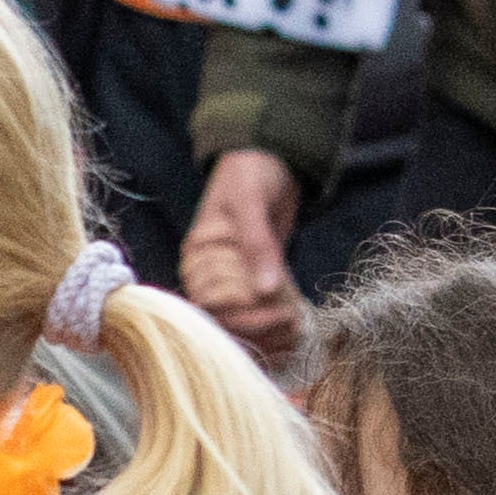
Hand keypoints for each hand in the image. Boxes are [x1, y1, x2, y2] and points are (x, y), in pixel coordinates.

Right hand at [183, 140, 310, 346]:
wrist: (269, 160)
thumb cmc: (251, 174)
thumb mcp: (250, 202)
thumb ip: (257, 244)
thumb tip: (266, 289)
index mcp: (198, 254)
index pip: (209, 301)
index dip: (240, 312)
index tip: (277, 308)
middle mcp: (208, 272)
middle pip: (223, 319)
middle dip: (258, 327)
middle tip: (293, 324)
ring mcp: (230, 279)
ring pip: (239, 324)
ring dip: (268, 335)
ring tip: (297, 332)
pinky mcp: (253, 282)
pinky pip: (257, 314)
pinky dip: (274, 328)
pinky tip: (294, 332)